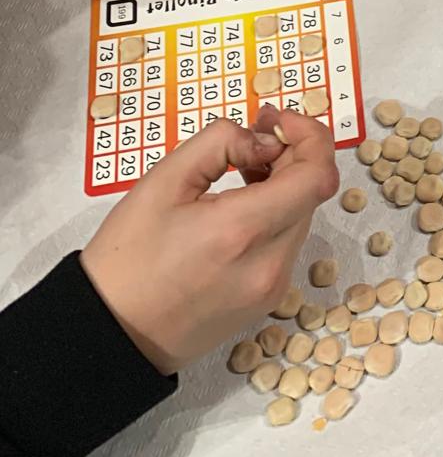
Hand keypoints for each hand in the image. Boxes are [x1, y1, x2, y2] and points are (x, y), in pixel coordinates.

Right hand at [80, 106, 337, 374]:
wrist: (111, 336)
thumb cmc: (127, 259)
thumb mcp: (163, 180)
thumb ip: (220, 143)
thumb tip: (264, 140)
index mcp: (243, 231)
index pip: (317, 176)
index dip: (309, 136)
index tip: (275, 120)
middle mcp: (270, 264)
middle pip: (311, 193)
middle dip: (292, 153)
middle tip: (255, 133)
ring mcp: (272, 288)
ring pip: (301, 216)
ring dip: (285, 183)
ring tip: (241, 169)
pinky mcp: (266, 300)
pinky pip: (286, 242)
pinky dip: (276, 213)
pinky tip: (241, 204)